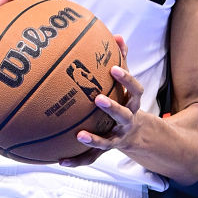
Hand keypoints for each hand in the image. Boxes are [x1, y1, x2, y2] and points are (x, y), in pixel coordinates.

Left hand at [59, 35, 143, 166]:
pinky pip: (91, 157)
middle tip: (97, 98)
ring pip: (108, 142)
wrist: (136, 134)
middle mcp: (127, 122)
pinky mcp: (106, 151)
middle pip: (124, 115)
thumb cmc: (125, 100)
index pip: (135, 90)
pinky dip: (77, 160)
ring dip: (95, 139)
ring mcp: (117, 138)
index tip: (114, 69)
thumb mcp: (126, 85)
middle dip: (112, 107)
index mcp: (133, 104)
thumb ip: (122, 61)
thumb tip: (117, 36)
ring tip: (79, 135)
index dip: (127, 80)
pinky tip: (61, 161)